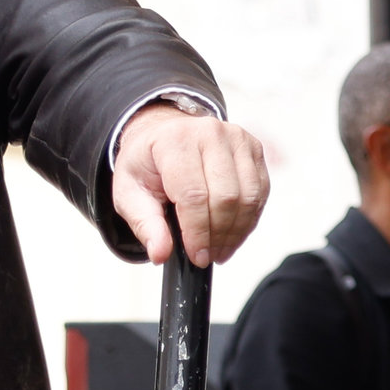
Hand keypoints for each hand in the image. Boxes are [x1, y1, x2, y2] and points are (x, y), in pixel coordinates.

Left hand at [110, 105, 271, 266]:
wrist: (164, 135)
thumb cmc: (148, 164)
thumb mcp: (130, 193)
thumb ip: (145, 224)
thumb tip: (160, 253)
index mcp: (175, 140)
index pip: (194, 195)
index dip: (198, 233)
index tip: (197, 256)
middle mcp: (209, 133)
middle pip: (226, 198)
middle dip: (218, 236)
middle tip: (208, 255)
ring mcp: (236, 138)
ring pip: (248, 197)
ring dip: (236, 232)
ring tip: (220, 249)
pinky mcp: (253, 148)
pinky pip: (260, 192)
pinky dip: (249, 220)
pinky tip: (233, 233)